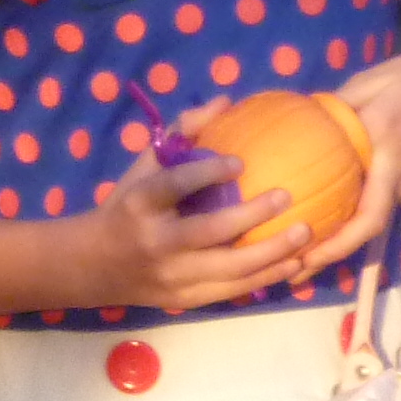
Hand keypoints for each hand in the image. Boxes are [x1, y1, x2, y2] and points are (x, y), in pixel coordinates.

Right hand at [83, 135, 308, 314]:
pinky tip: (294, 265)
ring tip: (304, 235)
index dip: (206, 173)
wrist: (96, 266)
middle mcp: (157, 241)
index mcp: (141, 202)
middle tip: (286, 197)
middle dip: (251, 217)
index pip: (174, 185)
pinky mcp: (188, 299)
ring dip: (271, 254)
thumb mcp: (145, 166)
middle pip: (208, 232)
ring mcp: (173, 276)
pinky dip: (266, 278)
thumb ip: (183, 132)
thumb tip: (226, 102)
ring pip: (228, 270)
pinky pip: (233, 291)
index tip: (241, 163)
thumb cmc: (127, 206)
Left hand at [299, 53, 400, 281]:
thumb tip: (302, 123)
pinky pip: (371, 212)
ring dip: (336, 246)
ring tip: (298, 264)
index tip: (303, 240)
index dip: (337, 227)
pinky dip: (346, 227)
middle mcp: (392, 174)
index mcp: (384, 139)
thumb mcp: (376, 79)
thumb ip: (340, 103)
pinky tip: (319, 231)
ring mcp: (400, 185)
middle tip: (293, 272)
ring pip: (368, 224)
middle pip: (366, 225)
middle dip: (332, 252)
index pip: (363, 191)